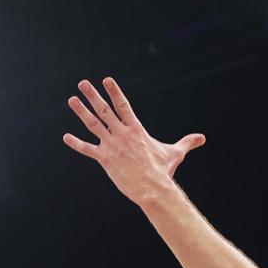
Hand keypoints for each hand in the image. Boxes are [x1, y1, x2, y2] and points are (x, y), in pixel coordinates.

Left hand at [63, 78, 205, 203]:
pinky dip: (76, 144)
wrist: (153, 188)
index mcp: (136, 130)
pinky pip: (88, 150)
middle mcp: (122, 134)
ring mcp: (112, 146)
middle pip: (105, 110)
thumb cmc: (163, 170)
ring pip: (93, 125)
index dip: (115, 91)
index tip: (106, 80)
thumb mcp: (175, 153)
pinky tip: (65, 137)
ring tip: (72, 100)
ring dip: (82, 112)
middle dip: (93, 95)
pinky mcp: (105, 159)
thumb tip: (202, 138)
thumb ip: (187, 142)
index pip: (123, 105)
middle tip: (83, 83)